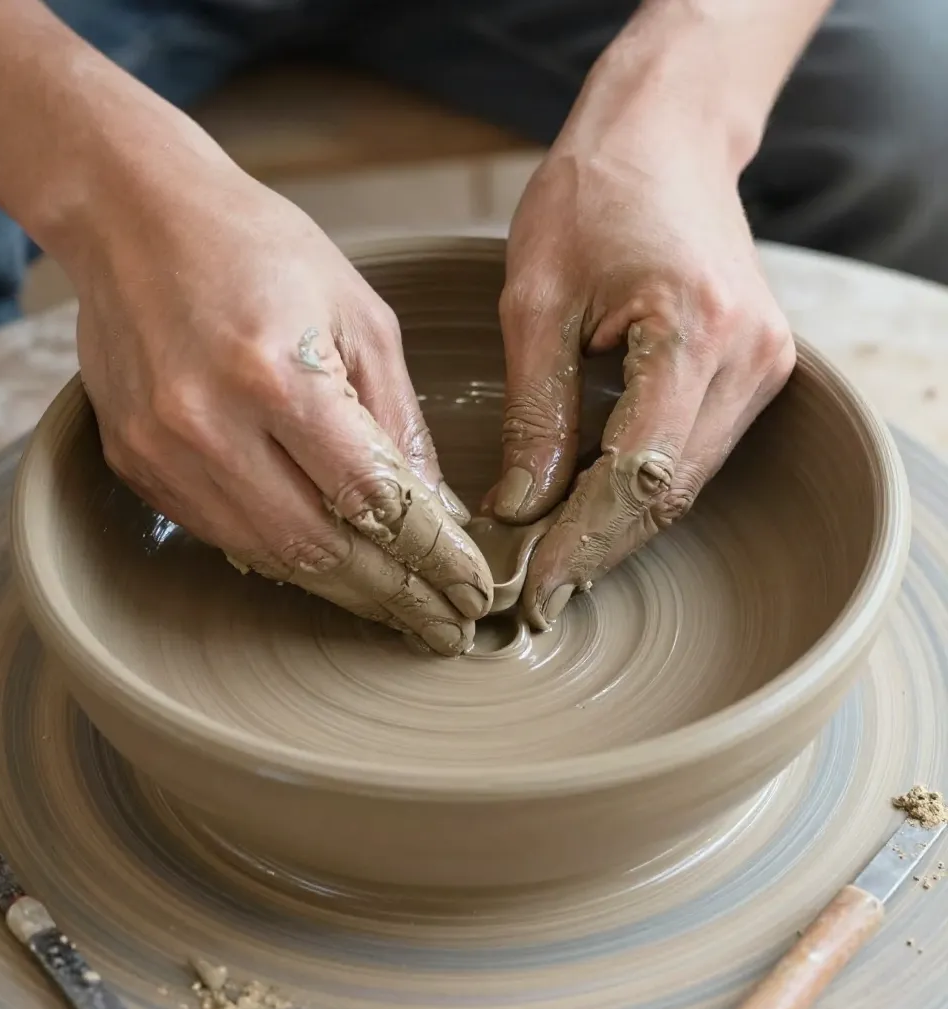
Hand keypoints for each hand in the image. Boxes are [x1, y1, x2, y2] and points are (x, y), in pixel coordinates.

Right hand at [71, 154, 492, 654]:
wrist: (134, 216)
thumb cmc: (261, 249)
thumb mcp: (359, 315)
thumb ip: (399, 419)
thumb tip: (438, 510)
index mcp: (277, 376)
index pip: (374, 500)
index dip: (432, 557)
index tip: (472, 590)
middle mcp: (210, 427)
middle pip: (322, 551)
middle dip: (396, 597)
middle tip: (446, 626)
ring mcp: (163, 454)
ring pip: (272, 559)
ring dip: (345, 592)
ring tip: (401, 610)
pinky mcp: (137, 466)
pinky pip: (226, 538)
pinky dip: (287, 560)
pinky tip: (333, 568)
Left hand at [488, 111, 794, 628]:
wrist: (662, 138)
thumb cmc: (590, 198)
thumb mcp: (535, 303)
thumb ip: (536, 414)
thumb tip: (520, 508)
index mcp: (695, 330)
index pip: (637, 474)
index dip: (581, 541)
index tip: (533, 589)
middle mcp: (749, 356)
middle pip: (670, 492)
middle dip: (598, 549)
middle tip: (535, 594)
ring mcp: (763, 363)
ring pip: (686, 484)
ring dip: (619, 529)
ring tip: (553, 564)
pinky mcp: (753, 367)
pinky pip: (694, 453)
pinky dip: (642, 491)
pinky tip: (592, 512)